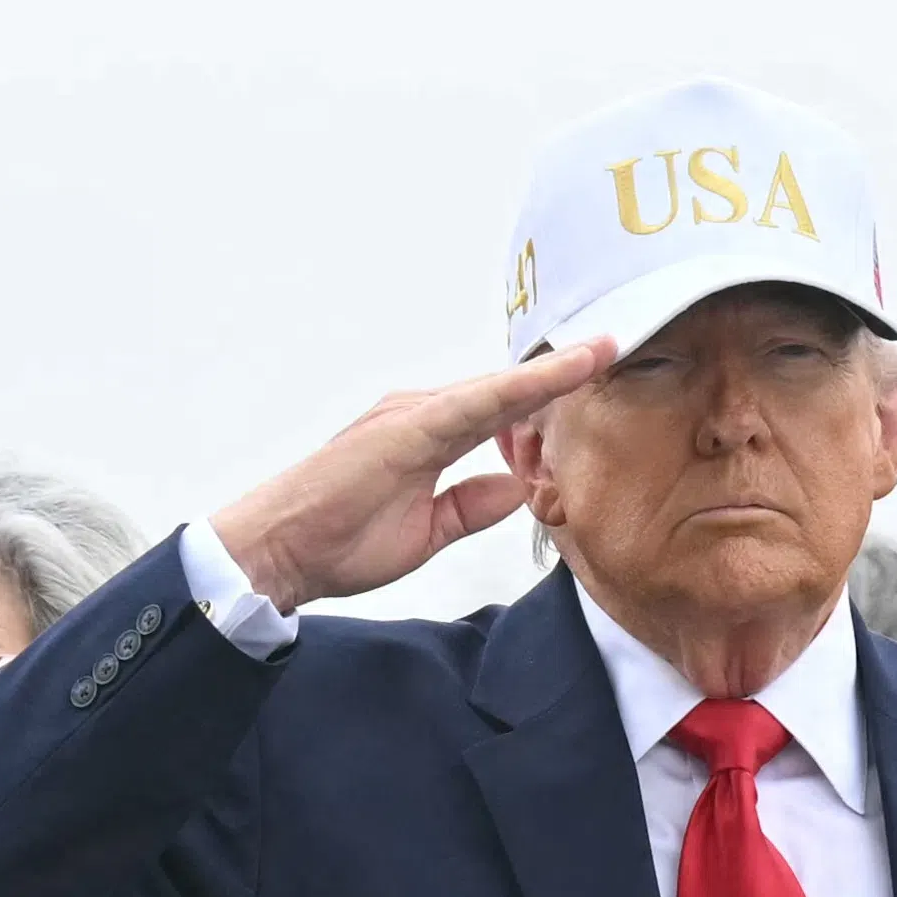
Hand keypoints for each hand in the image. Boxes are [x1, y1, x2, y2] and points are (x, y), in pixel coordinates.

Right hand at [204, 342, 616, 613]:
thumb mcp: (429, 531)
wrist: (281, 550)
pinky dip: (520, 387)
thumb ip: (472, 506)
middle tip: (615, 345)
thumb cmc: (340, 541)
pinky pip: (476, 402)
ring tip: (604, 350)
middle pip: (506, 390)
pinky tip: (559, 375)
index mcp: (429, 438)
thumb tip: (515, 491)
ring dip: (551, 372)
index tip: (596, 375)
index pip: (502, 411)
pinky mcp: (407, 428)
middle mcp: (422, 415)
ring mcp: (413, 415)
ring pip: (497, 388)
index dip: (549, 394)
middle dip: (561, 372)